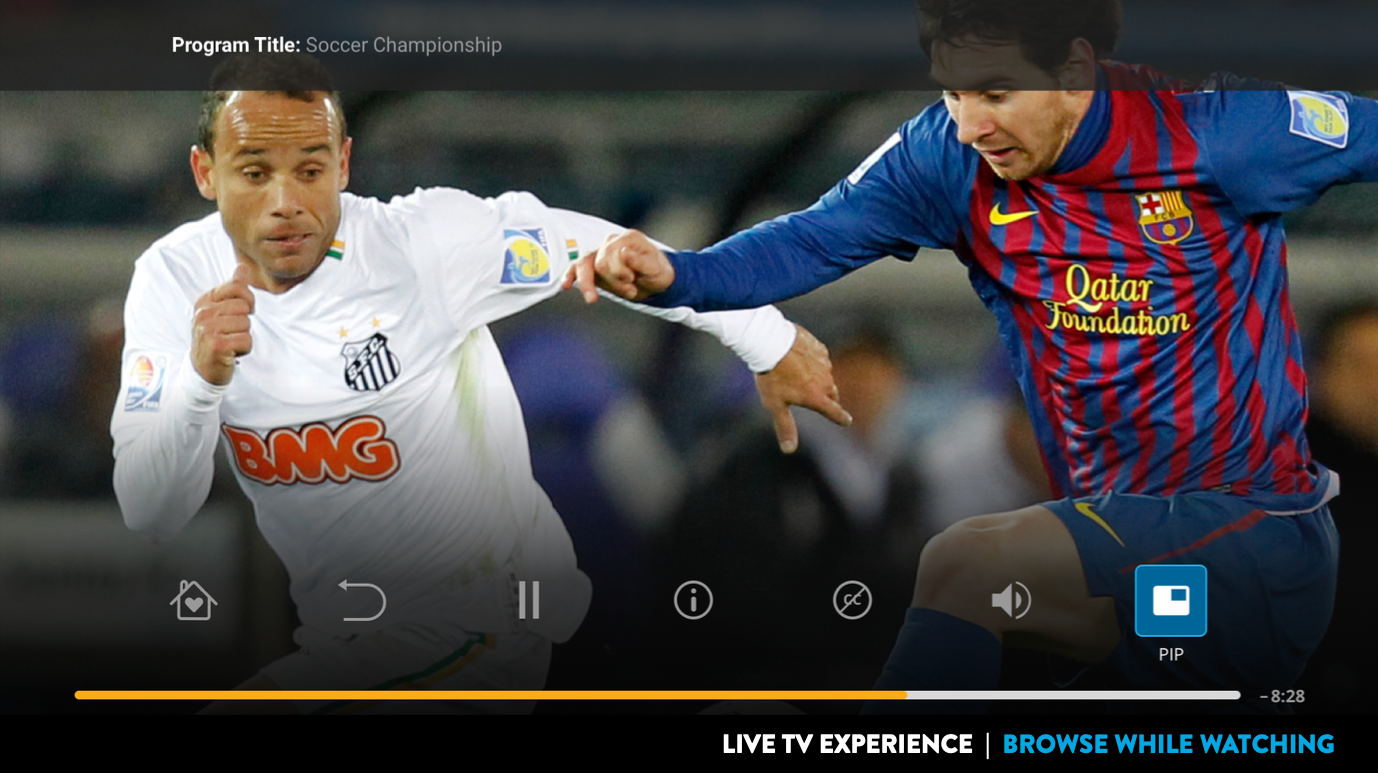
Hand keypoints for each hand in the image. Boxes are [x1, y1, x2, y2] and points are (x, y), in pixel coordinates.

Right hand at [192, 263, 255, 385]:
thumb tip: (243, 267)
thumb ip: (234, 288)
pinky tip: (231, 353)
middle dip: (244, 323)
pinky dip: (244, 349)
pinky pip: (246, 340)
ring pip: (247, 325)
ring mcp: (207, 328)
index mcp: (204, 301)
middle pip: (244, 307)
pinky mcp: (216, 344)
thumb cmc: (216, 338)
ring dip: (243, 337)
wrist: (202, 369)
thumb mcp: (221, 311)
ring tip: (229, 343)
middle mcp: (203, 313)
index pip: (237, 287)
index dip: (247, 301)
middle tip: (230, 333)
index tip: (240, 313)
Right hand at [563, 229, 675, 303]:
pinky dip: (570, 276)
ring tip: (592, 299)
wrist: (656, 282)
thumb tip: (624, 252)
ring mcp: (601, 254)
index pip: (612, 253)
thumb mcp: (655, 269)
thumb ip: (640, 261)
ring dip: (588, 284)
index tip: (632, 279)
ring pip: (584, 265)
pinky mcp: (594, 267)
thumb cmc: (657, 273)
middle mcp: (612, 242)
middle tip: (630, 288)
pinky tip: (566, 286)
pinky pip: (577, 269)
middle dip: (613, 280)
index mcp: (628, 238)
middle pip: (599, 262)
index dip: (620, 271)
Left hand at [755, 324, 851, 452]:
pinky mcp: (820, 349)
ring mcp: (824, 363)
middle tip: (819, 399)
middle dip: (827, 398)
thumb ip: (785, 427)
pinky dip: (814, 362)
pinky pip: (820, 359)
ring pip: (826, 375)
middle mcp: (825, 381)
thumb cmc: (772, 376)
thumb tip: (789, 450)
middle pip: (832, 394)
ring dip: (818, 378)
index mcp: (816, 397)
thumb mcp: (776, 405)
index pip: (834, 412)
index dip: (841, 418)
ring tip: (800, 376)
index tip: (847, 421)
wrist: (771, 343)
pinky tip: (800, 360)